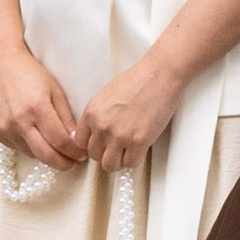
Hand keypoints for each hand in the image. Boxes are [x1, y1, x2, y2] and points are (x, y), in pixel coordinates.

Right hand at [0, 45, 83, 174]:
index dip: (74, 152)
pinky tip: (35, 135)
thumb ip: (66, 118)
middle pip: (46, 156)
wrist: (0, 64)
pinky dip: (30, 146)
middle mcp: (19, 121)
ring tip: (55, 147)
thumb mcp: (55, 91)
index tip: (83, 154)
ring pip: (31, 154)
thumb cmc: (31, 75)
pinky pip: (17, 148)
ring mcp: (4, 128)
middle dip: (64, 164)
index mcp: (37, 108)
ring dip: (46, 154)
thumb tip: (76, 142)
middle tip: (74, 162)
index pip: (60, 141)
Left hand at [78, 56, 181, 177]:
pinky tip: (139, 148)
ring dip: (118, 160)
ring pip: (109, 165)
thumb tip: (94, 134)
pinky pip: (130, 164)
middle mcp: (101, 126)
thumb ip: (97, 115)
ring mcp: (119, 135)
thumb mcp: (105, 96)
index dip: (92, 144)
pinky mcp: (138, 142)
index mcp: (91, 113)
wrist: (159, 74)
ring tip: (127, 151)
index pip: (79, 142)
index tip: (101, 144)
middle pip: (94, 155)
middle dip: (106, 152)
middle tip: (118, 146)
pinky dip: (134, 159)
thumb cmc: (137, 81)